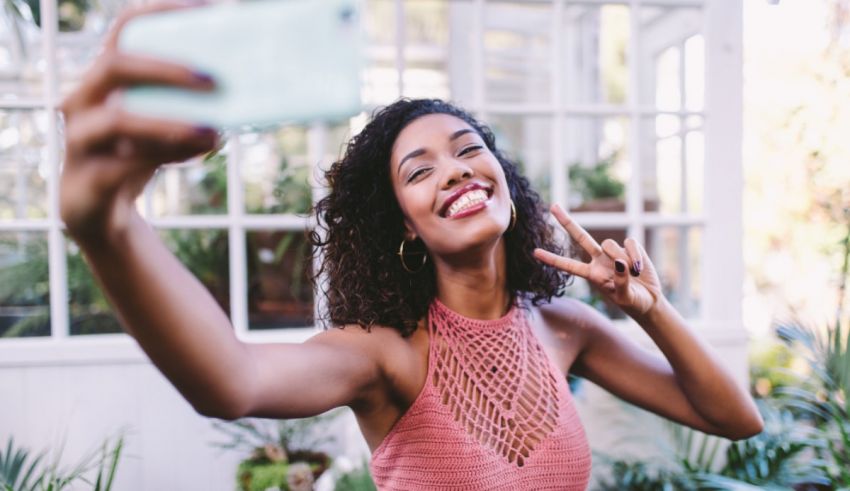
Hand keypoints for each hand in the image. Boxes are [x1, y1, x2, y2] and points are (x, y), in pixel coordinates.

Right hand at [60, 1, 217, 244]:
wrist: (103, 216)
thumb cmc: (139, 157)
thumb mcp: (167, 125)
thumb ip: (193, 107)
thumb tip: (250, 90)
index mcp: (106, 77)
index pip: (125, 29)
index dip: (160, 10)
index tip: (207, 7)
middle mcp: (84, 100)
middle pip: (115, 65)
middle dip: (167, 69)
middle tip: (214, 80)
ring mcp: (79, 141)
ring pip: (117, 121)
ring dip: (170, 124)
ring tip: (214, 133)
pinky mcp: (85, 182)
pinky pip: (120, 167)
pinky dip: (160, 160)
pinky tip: (193, 156)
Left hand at [533, 204, 663, 317]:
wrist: (649, 300)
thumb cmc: (633, 302)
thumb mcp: (625, 297)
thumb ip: (621, 282)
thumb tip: (620, 262)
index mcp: (592, 274)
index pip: (568, 265)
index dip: (553, 259)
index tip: (535, 252)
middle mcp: (599, 260)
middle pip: (581, 237)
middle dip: (567, 222)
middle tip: (552, 206)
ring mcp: (614, 252)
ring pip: (609, 243)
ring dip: (622, 259)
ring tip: (632, 274)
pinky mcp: (630, 247)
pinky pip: (630, 242)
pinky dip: (635, 255)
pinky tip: (639, 268)